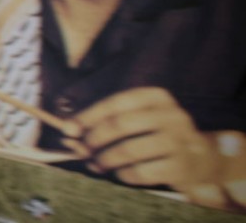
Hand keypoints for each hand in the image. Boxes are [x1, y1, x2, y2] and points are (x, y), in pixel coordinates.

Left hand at [66, 87, 245, 207]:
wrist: (202, 156)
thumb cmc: (157, 132)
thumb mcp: (140, 116)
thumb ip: (109, 119)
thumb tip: (70, 129)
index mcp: (157, 96)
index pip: (115, 103)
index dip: (88, 116)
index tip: (68, 129)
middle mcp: (171, 115)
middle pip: (120, 125)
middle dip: (94, 139)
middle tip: (82, 150)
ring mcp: (180, 141)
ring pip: (129, 149)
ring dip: (105, 159)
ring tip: (94, 164)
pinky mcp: (182, 166)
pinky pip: (143, 172)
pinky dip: (124, 174)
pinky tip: (118, 174)